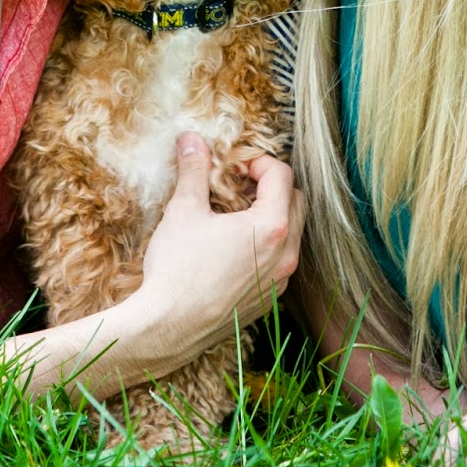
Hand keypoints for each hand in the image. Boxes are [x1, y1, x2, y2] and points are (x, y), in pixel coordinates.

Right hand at [136, 133, 303, 357]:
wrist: (169, 327)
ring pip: (294, 233)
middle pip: (297, 201)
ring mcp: (281, 280)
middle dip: (272, 186)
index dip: (258, 162)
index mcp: (271, 226)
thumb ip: (194, 171)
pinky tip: (236, 247)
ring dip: (274, 215)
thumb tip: (191, 140)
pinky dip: (268, 245)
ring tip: (237, 215)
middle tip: (239, 186)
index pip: (283, 174)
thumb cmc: (177, 269)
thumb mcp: (184, 210)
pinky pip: (282, 261)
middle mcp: (286, 254)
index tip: (233, 168)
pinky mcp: (270, 300)